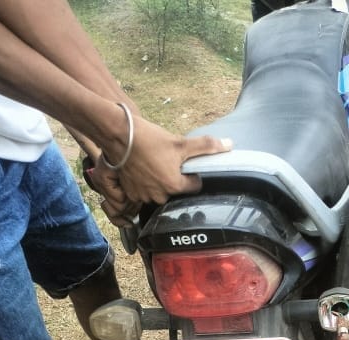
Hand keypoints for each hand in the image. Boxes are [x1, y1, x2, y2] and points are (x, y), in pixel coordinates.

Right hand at [115, 116, 231, 206]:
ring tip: (155, 164)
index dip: (193, 174)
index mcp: (174, 186)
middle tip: (169, 162)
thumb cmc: (149, 139)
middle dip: (175, 179)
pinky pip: (144, 193)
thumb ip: (207, 146)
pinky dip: (146, 184)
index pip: (195, 186)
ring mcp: (143, 196)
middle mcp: (159, 196)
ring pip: (160, 192)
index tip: (187, 164)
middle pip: (176, 191)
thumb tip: (229, 145)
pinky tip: (144, 170)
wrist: (119, 135)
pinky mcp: (130, 193)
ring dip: (160, 182)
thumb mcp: (181, 142)